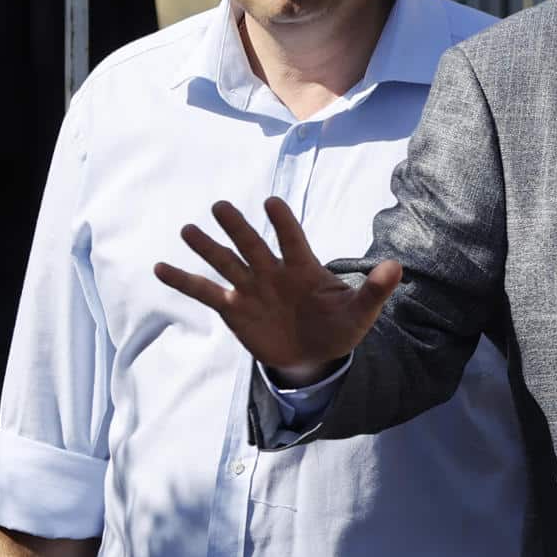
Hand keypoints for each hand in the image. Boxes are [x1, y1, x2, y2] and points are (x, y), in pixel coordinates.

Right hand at [154, 197, 399, 383]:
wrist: (316, 355)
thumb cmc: (339, 326)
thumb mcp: (360, 312)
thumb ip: (375, 290)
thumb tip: (397, 267)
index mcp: (304, 267)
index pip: (293, 239)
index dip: (283, 223)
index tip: (272, 202)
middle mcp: (273, 272)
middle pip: (253, 245)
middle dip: (238, 227)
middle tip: (221, 206)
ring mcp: (251, 288)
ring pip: (226, 262)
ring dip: (207, 247)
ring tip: (188, 230)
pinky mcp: (234, 308)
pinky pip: (205, 292)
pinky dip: (184, 281)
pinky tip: (160, 268)